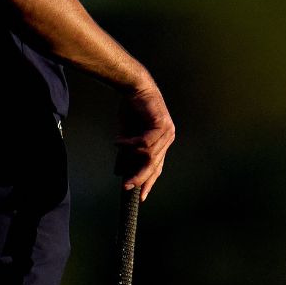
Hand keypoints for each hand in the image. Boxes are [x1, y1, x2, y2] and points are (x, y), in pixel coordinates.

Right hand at [115, 83, 176, 201]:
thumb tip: (119, 171)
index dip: (148, 182)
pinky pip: (145, 143)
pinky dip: (130, 144)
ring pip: (149, 155)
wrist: (134, 88)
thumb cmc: (132, 110)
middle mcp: (167, 139)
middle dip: (140, 177)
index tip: (140, 196)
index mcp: (161, 143)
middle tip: (126, 185)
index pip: (156, 168)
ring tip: (118, 147)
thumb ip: (126, 153)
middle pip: (154, 166)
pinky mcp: (161, 125)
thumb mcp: (127, 136)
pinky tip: (120, 141)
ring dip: (130, 155)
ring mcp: (167, 132)